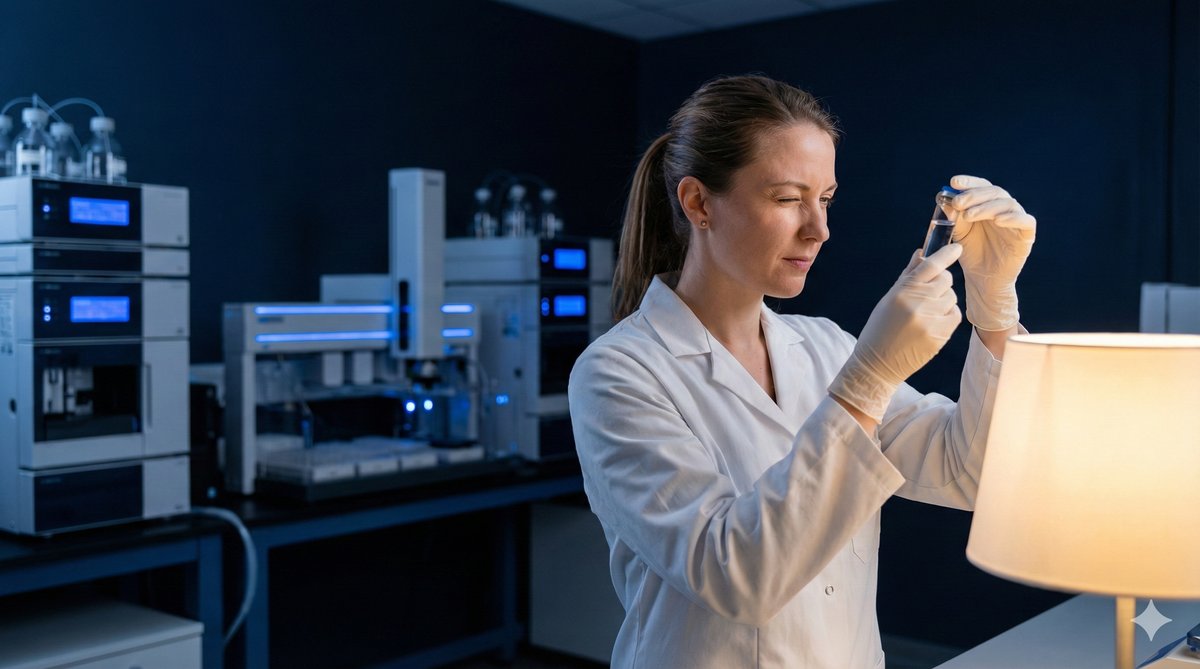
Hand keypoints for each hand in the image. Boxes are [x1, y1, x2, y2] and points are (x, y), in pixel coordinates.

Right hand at [829, 244, 962, 420]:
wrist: (877, 364)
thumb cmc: (880, 329)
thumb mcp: (889, 300)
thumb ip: (908, 276)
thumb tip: (921, 254)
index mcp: (903, 292)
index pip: (930, 266)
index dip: (946, 254)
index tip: (957, 248)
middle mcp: (918, 304)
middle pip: (946, 280)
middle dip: (940, 283)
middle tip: (928, 294)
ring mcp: (931, 320)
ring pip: (952, 297)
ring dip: (943, 300)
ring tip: (925, 313)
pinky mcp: (941, 335)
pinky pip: (955, 314)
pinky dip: (947, 315)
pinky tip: (932, 323)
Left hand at [947, 174, 1035, 331]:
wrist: (982, 278)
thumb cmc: (971, 253)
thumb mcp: (959, 232)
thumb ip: (955, 216)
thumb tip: (944, 198)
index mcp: (988, 205)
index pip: (982, 186)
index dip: (970, 182)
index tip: (953, 182)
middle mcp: (1003, 209)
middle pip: (994, 192)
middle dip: (974, 195)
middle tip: (958, 203)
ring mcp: (1016, 221)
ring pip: (1008, 204)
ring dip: (987, 207)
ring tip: (969, 215)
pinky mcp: (1026, 235)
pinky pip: (1026, 221)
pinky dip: (1013, 218)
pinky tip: (998, 221)